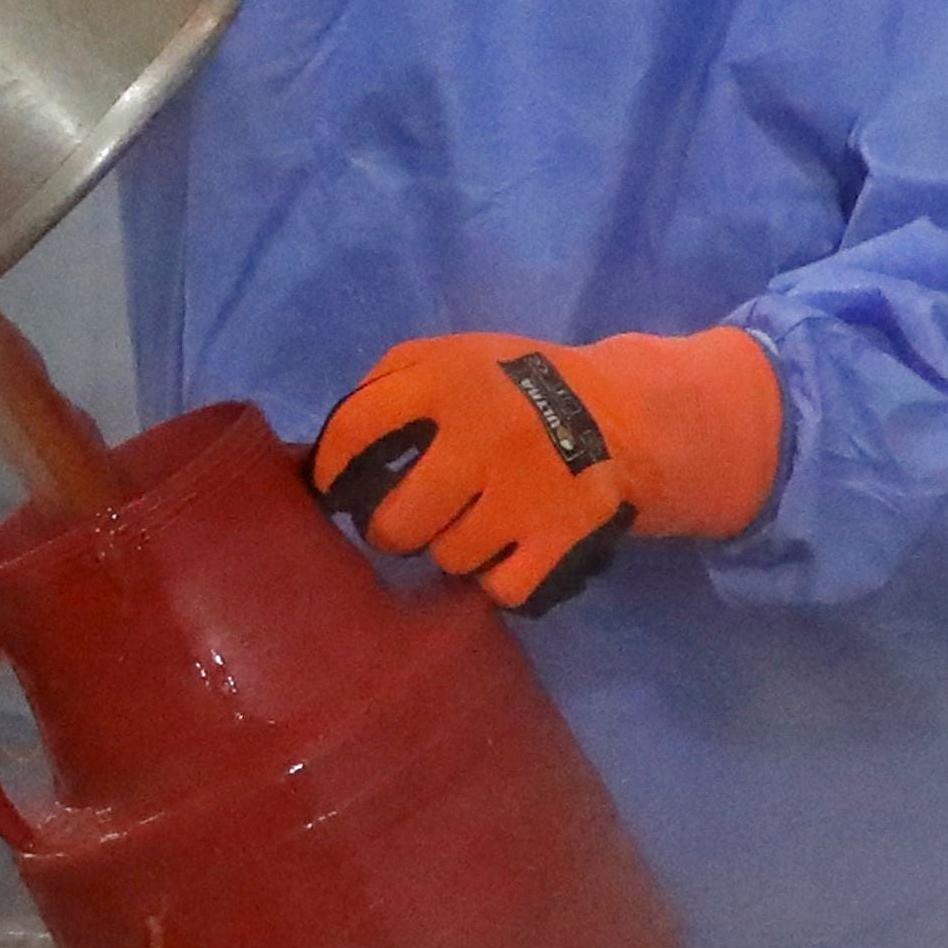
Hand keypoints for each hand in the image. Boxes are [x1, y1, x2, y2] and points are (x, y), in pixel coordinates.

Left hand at [312, 325, 785, 615]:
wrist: (626, 414)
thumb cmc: (511, 390)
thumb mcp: (449, 360)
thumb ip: (384, 389)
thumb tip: (322, 455)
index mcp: (446, 380)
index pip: (355, 432)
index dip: (332, 471)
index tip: (332, 492)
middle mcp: (484, 434)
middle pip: (396, 524)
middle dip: (394, 529)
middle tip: (408, 521)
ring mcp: (527, 490)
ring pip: (449, 558)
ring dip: (454, 550)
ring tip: (475, 524)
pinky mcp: (566, 533)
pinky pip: (502, 587)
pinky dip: (501, 579)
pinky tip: (510, 550)